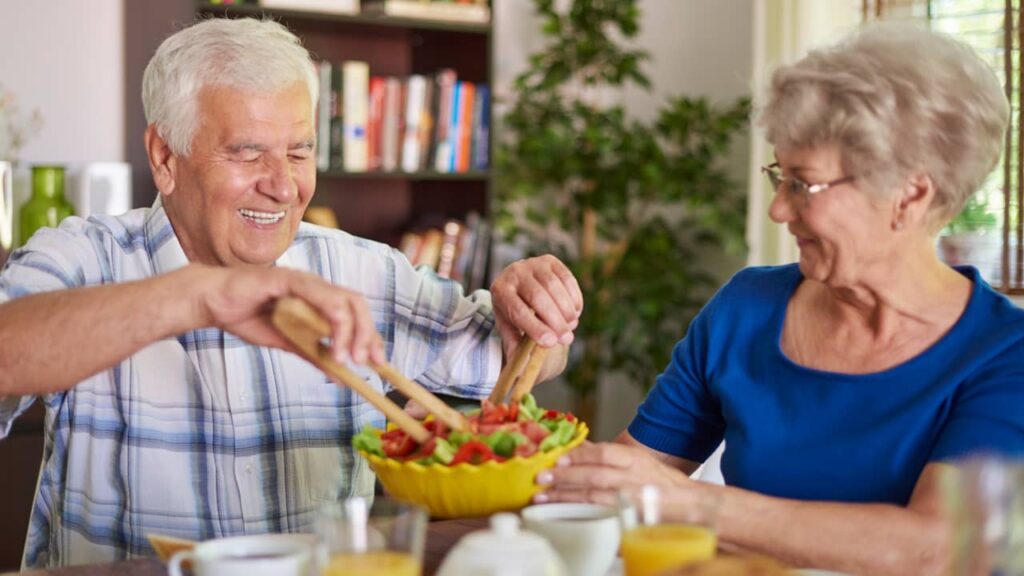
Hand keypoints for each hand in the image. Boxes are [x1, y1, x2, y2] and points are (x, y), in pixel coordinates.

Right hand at [193, 264, 383, 363]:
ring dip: (351, 332)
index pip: (356, 312)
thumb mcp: (287, 343)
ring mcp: (303, 281)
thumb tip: (342, 377)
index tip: (378, 362)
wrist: (212, 302)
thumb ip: (314, 355)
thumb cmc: (246, 317)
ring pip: (343, 301)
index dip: (371, 335)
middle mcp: (316, 286)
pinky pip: (317, 296)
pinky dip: (330, 321)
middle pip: (357, 303)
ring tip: (347, 359)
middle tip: (367, 363)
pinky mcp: (287, 280)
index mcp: (319, 298)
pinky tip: (331, 344)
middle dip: (368, 334)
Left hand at [490, 255, 582, 350]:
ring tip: (571, 326)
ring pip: (555, 287)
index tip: (551, 343)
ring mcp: (533, 263)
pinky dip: (574, 298)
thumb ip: (515, 347)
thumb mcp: (509, 329)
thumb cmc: (513, 313)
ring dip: (567, 310)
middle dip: (555, 321)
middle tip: (567, 339)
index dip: (535, 328)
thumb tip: (523, 371)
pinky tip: (575, 312)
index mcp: (500, 291)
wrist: (518, 285)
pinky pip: (567, 279)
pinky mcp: (550, 261)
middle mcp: (514, 272)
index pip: (518, 311)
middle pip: (538, 297)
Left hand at [534, 442, 693, 506]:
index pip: (605, 452)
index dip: (580, 454)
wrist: (692, 505)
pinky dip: (582, 515)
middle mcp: (635, 478)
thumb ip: (609, 455)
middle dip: (565, 476)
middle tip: (542, 477)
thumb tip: (580, 447)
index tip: (558, 457)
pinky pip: (603, 517)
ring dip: (567, 497)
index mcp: (635, 459)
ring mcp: (633, 500)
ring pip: (595, 497)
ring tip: (544, 497)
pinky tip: (565, 514)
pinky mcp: (632, 519)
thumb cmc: (661, 482)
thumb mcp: (637, 460)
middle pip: (596, 475)